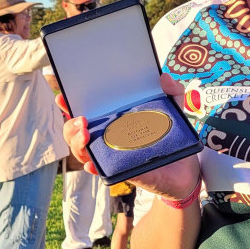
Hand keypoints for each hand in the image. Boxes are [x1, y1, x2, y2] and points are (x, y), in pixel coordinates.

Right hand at [59, 72, 198, 197]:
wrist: (186, 167)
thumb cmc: (172, 136)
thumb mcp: (174, 108)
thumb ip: (171, 91)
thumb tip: (163, 77)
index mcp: (115, 118)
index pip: (87, 110)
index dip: (70, 104)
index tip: (63, 98)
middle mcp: (108, 136)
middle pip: (76, 132)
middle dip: (70, 126)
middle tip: (81, 121)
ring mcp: (111, 154)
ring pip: (83, 151)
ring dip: (78, 144)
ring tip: (85, 135)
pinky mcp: (121, 171)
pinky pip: (101, 171)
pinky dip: (94, 167)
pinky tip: (92, 163)